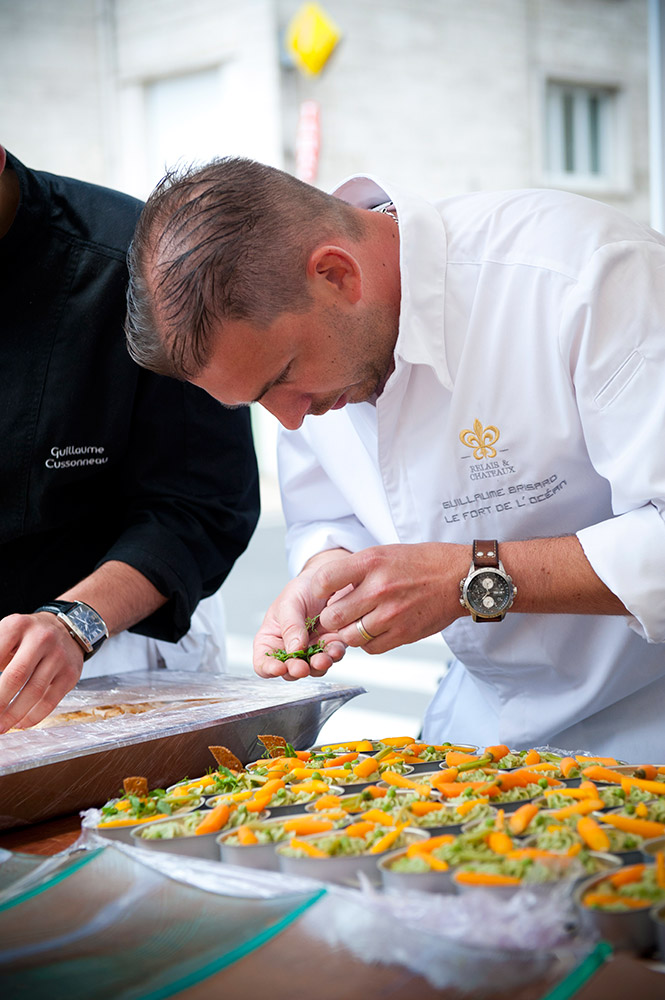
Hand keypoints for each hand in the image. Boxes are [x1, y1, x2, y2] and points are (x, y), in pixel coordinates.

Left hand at [0, 612, 83, 731]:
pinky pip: (50, 700)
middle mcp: (41, 638)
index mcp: (17, 625)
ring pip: (34, 692)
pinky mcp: (70, 673)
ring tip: (1, 726)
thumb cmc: (28, 638)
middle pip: (16, 676)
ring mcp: (58, 656)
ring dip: (13, 714)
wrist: (68, 629)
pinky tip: (20, 722)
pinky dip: (33, 716)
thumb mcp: (7, 635)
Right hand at [253, 562, 349, 680]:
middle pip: (289, 671)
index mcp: (271, 639)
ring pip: (313, 669)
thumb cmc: (302, 589)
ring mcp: (312, 650)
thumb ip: (290, 627)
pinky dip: (334, 656)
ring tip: (322, 659)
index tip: (279, 668)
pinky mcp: (332, 646)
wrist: (328, 579)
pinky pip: (333, 657)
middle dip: (295, 670)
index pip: (263, 662)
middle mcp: (291, 649)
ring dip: (317, 667)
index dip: (269, 669)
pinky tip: (334, 650)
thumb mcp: (290, 603)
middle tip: (301, 667)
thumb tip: (295, 650)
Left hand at [312, 542, 468, 652]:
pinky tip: (375, 630)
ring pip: (349, 636)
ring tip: (358, 622)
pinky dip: (367, 642)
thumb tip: (330, 589)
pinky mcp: (403, 633)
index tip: (320, 594)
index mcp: (371, 562)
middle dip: (331, 617)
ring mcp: (391, 613)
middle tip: (338, 613)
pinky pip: (370, 648)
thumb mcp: (385, 553)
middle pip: (333, 616)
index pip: (325, 580)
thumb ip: (357, 570)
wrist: (461, 577)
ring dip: (348, 632)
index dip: (317, 590)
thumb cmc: (424, 563)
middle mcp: (378, 588)